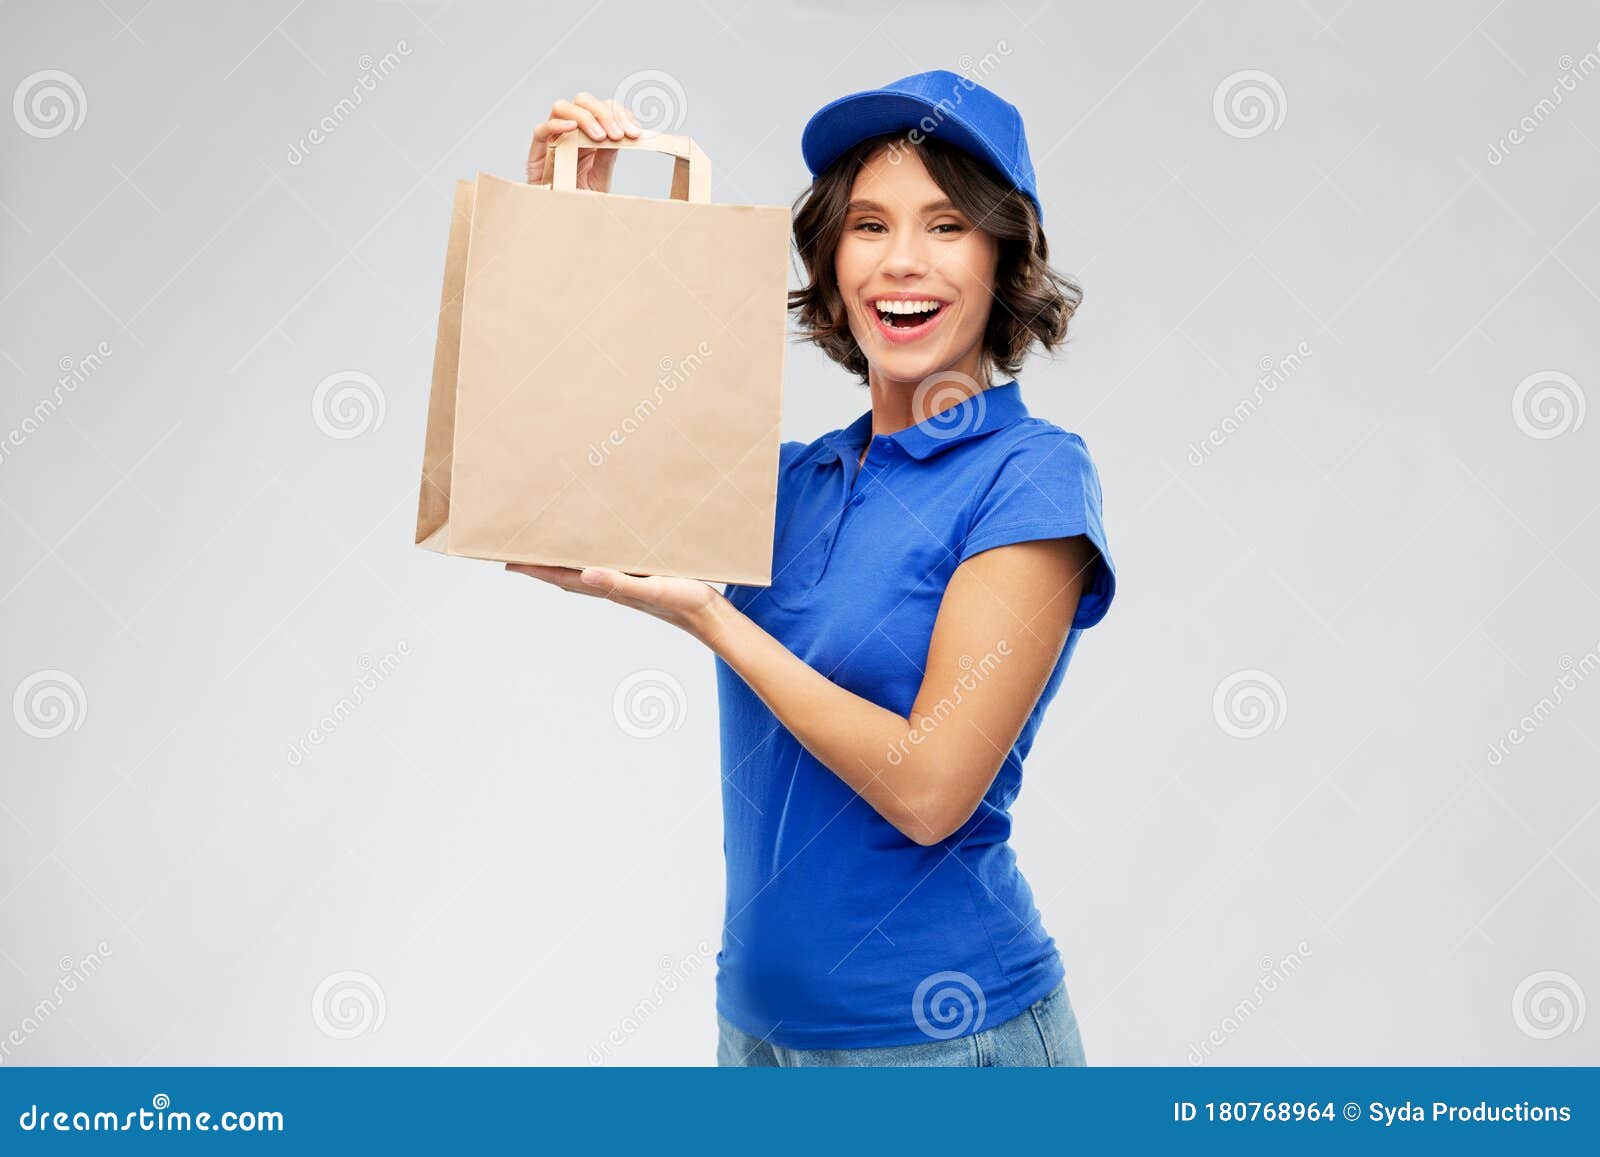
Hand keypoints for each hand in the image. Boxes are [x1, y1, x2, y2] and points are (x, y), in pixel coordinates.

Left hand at [506, 563, 727, 641]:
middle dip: (541, 565)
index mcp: (608, 588)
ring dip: (562, 563)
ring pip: (583, 571)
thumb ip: (618, 583)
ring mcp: (624, 584)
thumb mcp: (652, 589)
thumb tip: (583, 575)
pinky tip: (595, 551)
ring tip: (547, 550)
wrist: (709, 616)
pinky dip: (590, 559)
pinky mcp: (639, 578)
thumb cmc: (683, 602)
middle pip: (565, 575)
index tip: (508, 562)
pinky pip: (605, 566)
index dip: (535, 570)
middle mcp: (610, 586)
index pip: (561, 577)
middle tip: (518, 552)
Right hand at [526, 92, 641, 190]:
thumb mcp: (600, 177)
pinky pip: (541, 129)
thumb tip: (622, 135)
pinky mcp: (538, 149)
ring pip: (563, 107)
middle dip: (605, 113)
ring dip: (585, 117)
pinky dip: (557, 124)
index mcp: (590, 133)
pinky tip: (572, 128)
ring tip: (600, 137)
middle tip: (618, 135)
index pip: (604, 108)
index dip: (621, 115)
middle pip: (584, 101)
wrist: (560, 216)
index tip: (634, 132)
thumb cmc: (579, 196)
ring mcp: (554, 137)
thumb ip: (608, 157)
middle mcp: (571, 130)